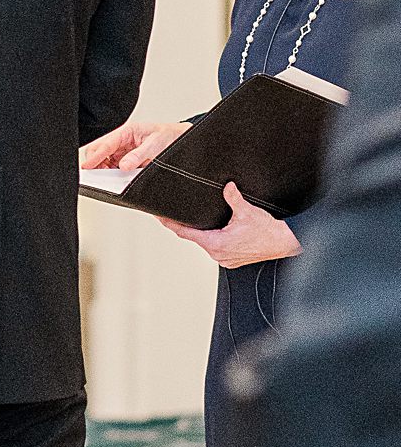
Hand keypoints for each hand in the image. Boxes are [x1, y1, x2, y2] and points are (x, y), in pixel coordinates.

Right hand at [82, 118, 190, 171]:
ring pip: (104, 161)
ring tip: (109, 178)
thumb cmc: (168, 136)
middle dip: (95, 163)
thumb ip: (138, 155)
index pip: (105, 145)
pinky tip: (116, 178)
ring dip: (103, 169)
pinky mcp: (127, 160)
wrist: (180, 138)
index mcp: (126, 131)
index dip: (95, 157)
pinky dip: (112, 174)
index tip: (87, 167)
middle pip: (99, 151)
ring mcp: (123, 151)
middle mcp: (122, 141)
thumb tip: (124, 165)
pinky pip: (113, 168)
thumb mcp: (155, 144)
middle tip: (98, 176)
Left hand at [160, 182, 300, 269]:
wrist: (286, 242)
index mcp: (217, 244)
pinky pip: (217, 248)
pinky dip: (213, 239)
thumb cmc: (268, 231)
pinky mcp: (233, 260)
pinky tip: (215, 231)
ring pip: (206, 244)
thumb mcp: (247, 211)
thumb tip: (227, 187)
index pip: (186, 233)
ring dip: (201, 234)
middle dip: (186, 227)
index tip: (160, 218)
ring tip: (195, 222)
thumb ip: (233, 198)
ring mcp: (225, 259)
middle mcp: (218, 255)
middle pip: (195, 238)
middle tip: (175, 216)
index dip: (171, 225)